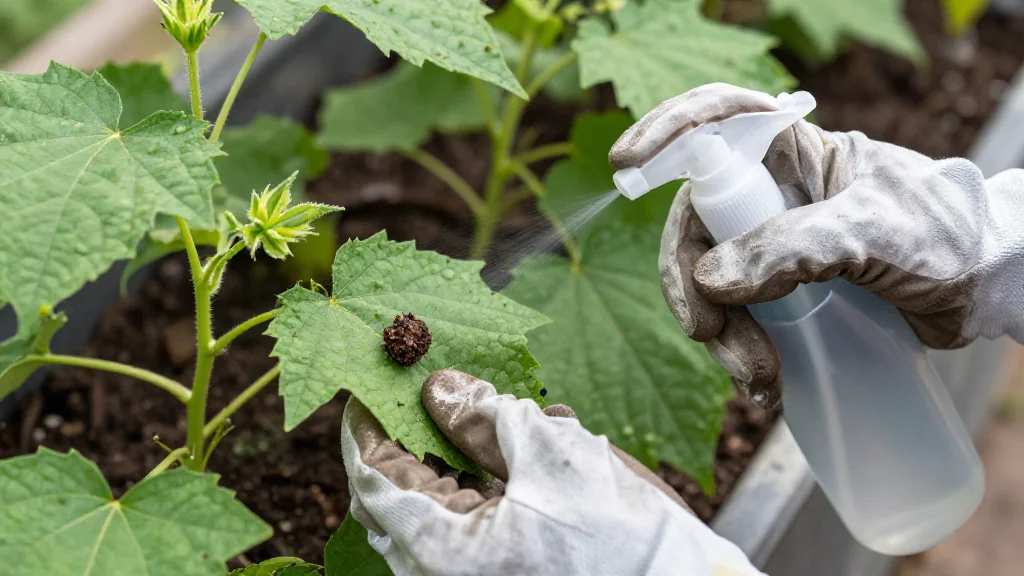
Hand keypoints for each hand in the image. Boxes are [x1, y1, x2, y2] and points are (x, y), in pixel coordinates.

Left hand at [341, 369, 762, 575]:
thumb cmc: (626, 537)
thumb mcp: (551, 455)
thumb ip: (482, 416)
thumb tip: (437, 389)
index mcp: (442, 551)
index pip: (373, 478)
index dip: (365, 423)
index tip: (371, 380)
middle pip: (395, 495)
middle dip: (407, 434)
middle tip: (423, 386)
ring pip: (431, 509)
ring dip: (447, 455)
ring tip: (485, 411)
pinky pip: (464, 527)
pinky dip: (476, 484)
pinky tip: (514, 449)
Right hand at [610, 83, 1023, 408]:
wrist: (987, 286)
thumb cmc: (943, 234)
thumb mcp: (870, 232)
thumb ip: (792, 247)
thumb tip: (710, 279)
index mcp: (792, 152)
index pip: (713, 121)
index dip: (663, 133)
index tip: (626, 163)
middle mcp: (772, 193)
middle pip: (694, 226)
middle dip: (692, 286)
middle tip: (713, 337)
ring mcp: (772, 243)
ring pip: (708, 282)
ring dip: (720, 336)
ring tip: (760, 380)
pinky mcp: (782, 290)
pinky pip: (736, 318)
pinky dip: (739, 354)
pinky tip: (767, 385)